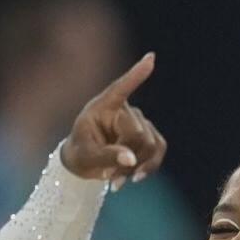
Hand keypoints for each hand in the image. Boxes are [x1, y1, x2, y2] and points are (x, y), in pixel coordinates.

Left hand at [59, 53, 165, 188]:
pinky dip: (149, 168)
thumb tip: (131, 160)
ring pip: (150, 145)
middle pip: (138, 134)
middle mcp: (124, 110)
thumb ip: (106, 156)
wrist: (85, 164)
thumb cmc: (80, 153)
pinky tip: (135, 178)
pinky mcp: (150, 137)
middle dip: (127, 159)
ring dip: (135, 168)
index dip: (136, 75)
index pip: (121, 88)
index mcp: (104, 106)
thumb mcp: (86, 156)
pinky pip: (159, 150)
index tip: (151, 58)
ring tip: (116, 181)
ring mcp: (140, 122)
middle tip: (109, 177)